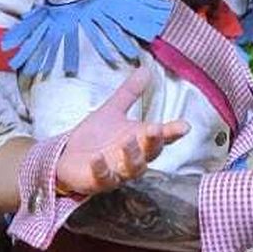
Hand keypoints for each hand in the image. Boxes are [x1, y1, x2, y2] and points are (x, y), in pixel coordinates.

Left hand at [55, 64, 186, 198]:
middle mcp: (133, 158)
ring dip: (132, 155)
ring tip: (128, 139)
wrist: (68, 156)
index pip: (162, 137)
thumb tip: (146, 70)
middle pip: (151, 153)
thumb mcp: (113, 110)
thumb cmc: (95, 136)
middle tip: (156, 128)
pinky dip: (101, 168)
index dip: (174, 132)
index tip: (184, 125)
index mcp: (140, 141)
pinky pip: (104, 178)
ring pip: (132, 168)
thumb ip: (130, 92)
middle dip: (154, 142)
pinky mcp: (99, 181)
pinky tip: (97, 157)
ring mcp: (118, 172)